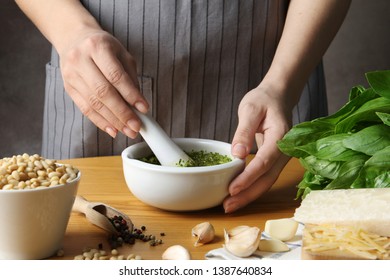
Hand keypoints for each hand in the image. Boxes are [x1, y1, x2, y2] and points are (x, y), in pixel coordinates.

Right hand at [59, 28, 148, 138]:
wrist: (74, 38)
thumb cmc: (103, 47)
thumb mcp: (121, 54)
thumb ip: (130, 78)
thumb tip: (138, 105)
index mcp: (97, 47)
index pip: (116, 76)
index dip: (130, 94)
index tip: (143, 109)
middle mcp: (81, 60)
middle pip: (103, 92)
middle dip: (122, 113)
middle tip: (136, 126)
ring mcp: (71, 75)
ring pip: (94, 104)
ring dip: (113, 121)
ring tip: (128, 130)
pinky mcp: (68, 88)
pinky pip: (85, 109)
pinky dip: (101, 122)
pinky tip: (113, 129)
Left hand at [223, 85, 291, 212]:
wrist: (277, 98)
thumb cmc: (263, 101)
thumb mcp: (251, 109)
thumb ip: (244, 132)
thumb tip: (237, 155)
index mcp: (281, 136)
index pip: (264, 161)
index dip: (248, 177)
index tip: (232, 188)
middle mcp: (285, 151)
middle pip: (267, 179)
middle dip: (247, 194)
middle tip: (227, 206)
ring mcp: (282, 157)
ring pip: (267, 182)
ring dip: (248, 195)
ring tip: (229, 206)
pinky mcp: (274, 161)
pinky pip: (264, 178)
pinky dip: (251, 188)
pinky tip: (237, 195)